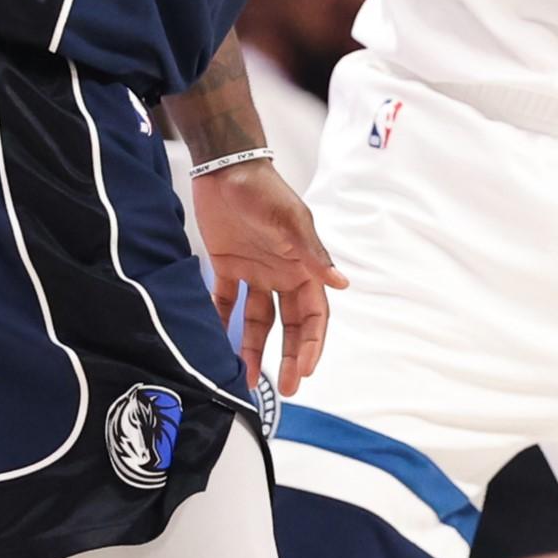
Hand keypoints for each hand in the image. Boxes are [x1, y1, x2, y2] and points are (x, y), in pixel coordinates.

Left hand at [192, 159, 349, 395]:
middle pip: (290, 325)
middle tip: (285, 390)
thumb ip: (313, 255)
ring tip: (247, 380)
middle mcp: (282, 274)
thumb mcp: (291, 222)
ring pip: (258, 321)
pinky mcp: (227, 266)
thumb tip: (343, 285)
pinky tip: (215, 345)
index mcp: (303, 266)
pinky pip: (225, 302)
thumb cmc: (264, 191)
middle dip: (289, 357)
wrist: (226, 168)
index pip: (314, 314)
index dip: (312, 343)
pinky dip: (221, 321)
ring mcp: (255, 272)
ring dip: (254, 349)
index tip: (305, 370)